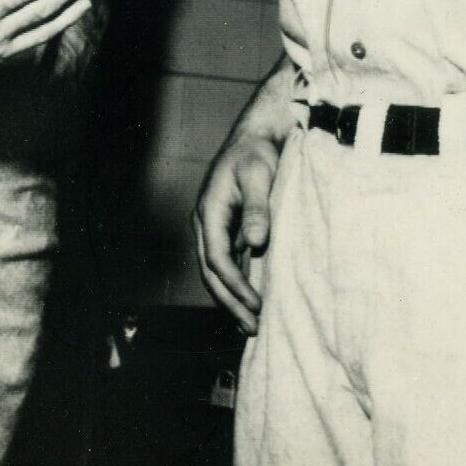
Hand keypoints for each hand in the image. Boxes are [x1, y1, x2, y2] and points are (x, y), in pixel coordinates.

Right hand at [192, 135, 279, 334]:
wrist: (254, 137)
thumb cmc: (257, 154)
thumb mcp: (259, 175)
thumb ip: (258, 209)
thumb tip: (255, 243)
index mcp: (209, 211)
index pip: (217, 259)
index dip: (235, 285)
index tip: (256, 304)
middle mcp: (205, 223)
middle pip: (211, 273)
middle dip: (230, 303)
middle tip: (252, 328)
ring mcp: (213, 228)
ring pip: (214, 272)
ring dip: (230, 299)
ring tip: (250, 325)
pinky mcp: (224, 229)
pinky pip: (224, 264)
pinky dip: (233, 285)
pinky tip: (247, 301)